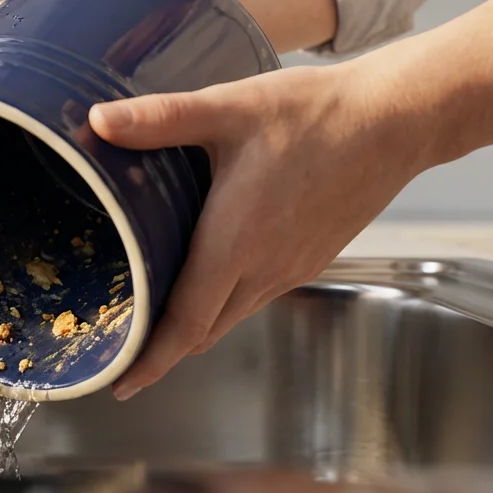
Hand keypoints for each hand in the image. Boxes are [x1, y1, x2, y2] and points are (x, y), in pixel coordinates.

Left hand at [89, 62, 432, 399]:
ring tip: (151, 318)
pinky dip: (222, 301)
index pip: (185, 323)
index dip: (150, 360)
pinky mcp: (311, 258)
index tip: (119, 385)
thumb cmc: (315, 113)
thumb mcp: (229, 107)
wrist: (395, 119)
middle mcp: (265, 268)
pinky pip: (257, 294)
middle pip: (204, 330)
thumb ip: (160, 119)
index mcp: (236, 242)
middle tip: (119, 349)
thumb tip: (96, 120)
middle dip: (161, 349)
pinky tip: (205, 275)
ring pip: (231, 314)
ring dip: (192, 326)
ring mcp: (293, 267)